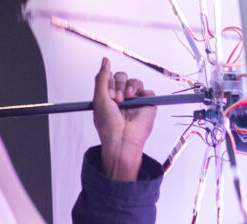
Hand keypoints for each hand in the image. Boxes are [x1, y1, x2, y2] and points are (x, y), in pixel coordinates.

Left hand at [93, 58, 155, 180]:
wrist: (121, 140)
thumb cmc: (107, 124)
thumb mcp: (99, 99)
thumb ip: (102, 78)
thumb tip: (105, 59)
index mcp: (108, 97)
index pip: (109, 78)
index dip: (108, 81)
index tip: (107, 93)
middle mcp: (121, 97)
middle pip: (121, 76)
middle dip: (118, 84)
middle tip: (115, 98)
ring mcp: (134, 100)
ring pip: (134, 81)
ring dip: (128, 86)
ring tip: (125, 98)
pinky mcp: (147, 104)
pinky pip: (147, 90)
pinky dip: (140, 91)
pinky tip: (134, 99)